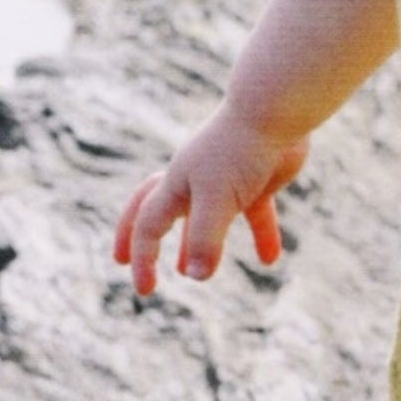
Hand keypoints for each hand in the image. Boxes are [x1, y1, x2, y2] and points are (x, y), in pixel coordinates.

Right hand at [111, 103, 309, 295]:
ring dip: (200, 245)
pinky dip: (262, 235)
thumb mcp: (217, 198)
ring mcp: (227, 180)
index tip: (146, 290)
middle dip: (142, 237)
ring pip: (207, 218)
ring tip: (198, 275)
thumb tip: (197, 276)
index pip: (147, 224)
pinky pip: (256, 214)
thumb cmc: (240, 149)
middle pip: (158, 209)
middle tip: (123, 261)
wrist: (278, 110)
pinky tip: (270, 259)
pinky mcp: (258, 180)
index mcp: (177, 181)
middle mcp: (197, 180)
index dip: (142, 257)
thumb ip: (204, 237)